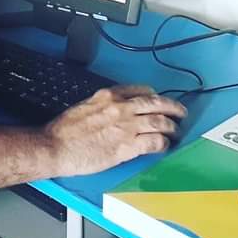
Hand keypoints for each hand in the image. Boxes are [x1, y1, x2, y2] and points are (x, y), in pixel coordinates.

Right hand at [44, 85, 185, 176]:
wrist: (56, 146)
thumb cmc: (66, 130)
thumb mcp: (86, 105)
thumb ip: (104, 105)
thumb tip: (117, 110)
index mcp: (108, 95)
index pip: (140, 90)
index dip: (154, 95)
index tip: (158, 99)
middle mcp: (120, 107)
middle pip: (155, 103)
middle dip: (172, 106)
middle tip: (180, 111)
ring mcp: (125, 127)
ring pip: (159, 121)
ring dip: (172, 126)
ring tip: (176, 130)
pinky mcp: (127, 147)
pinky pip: (154, 142)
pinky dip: (163, 143)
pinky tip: (164, 146)